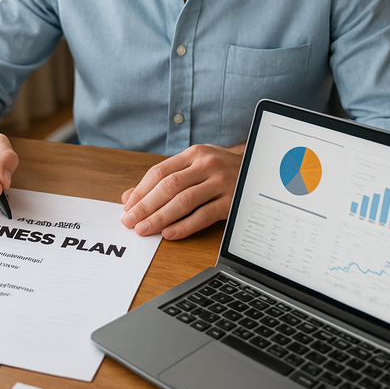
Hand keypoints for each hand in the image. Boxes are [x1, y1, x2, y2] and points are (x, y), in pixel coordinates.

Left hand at [121, 143, 244, 240]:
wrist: (262, 170)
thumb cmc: (223, 170)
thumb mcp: (195, 166)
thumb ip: (165, 179)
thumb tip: (130, 197)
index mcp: (194, 154)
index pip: (160, 172)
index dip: (141, 191)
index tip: (127, 208)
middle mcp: (207, 165)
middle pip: (169, 186)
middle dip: (145, 206)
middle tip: (130, 222)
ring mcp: (221, 182)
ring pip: (184, 201)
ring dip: (160, 217)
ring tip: (144, 230)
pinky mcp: (232, 201)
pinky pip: (203, 216)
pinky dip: (184, 226)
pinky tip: (169, 234)